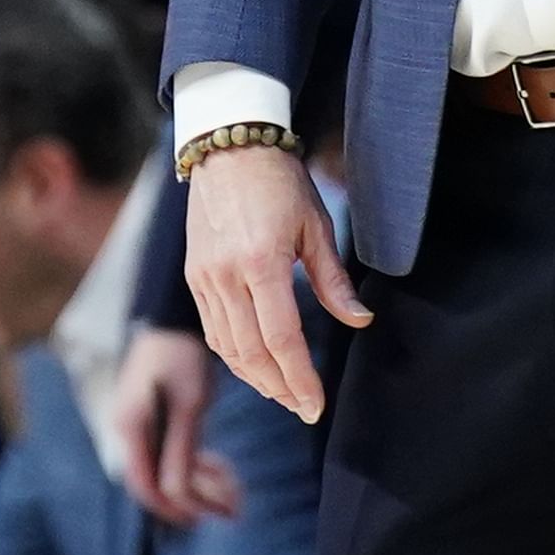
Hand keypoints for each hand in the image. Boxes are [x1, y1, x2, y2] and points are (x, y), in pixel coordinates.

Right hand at [113, 324, 241, 525]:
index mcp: (132, 428)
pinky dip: (197, 464)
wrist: (173, 313)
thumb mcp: (187, 402)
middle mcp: (132, 431)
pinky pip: (175, 454)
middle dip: (196, 499)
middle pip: (159, 482)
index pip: (147, 485)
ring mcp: (144, 425)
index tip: (209, 516)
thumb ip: (181, 447)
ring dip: (201, 483)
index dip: (176, 507)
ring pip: (169, 470)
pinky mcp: (158, 419)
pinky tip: (220, 468)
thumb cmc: (179, 353)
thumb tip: (180, 495)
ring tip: (234, 490)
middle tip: (233, 506)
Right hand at [184, 144, 369, 422]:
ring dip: (256, 377)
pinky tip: (255, 364)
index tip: (315, 405)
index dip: (300, 378)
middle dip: (280, 387)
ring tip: (283, 393)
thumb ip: (334, 281)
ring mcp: (205, 277)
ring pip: (228, 347)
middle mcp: (226, 275)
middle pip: (252, 352)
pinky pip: (213, 329)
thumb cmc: (280, 182)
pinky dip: (234, 355)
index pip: (281, 339)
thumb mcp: (316, 226)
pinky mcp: (194, 275)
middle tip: (303, 407)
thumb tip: (360, 321)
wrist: (229, 146)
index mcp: (261, 262)